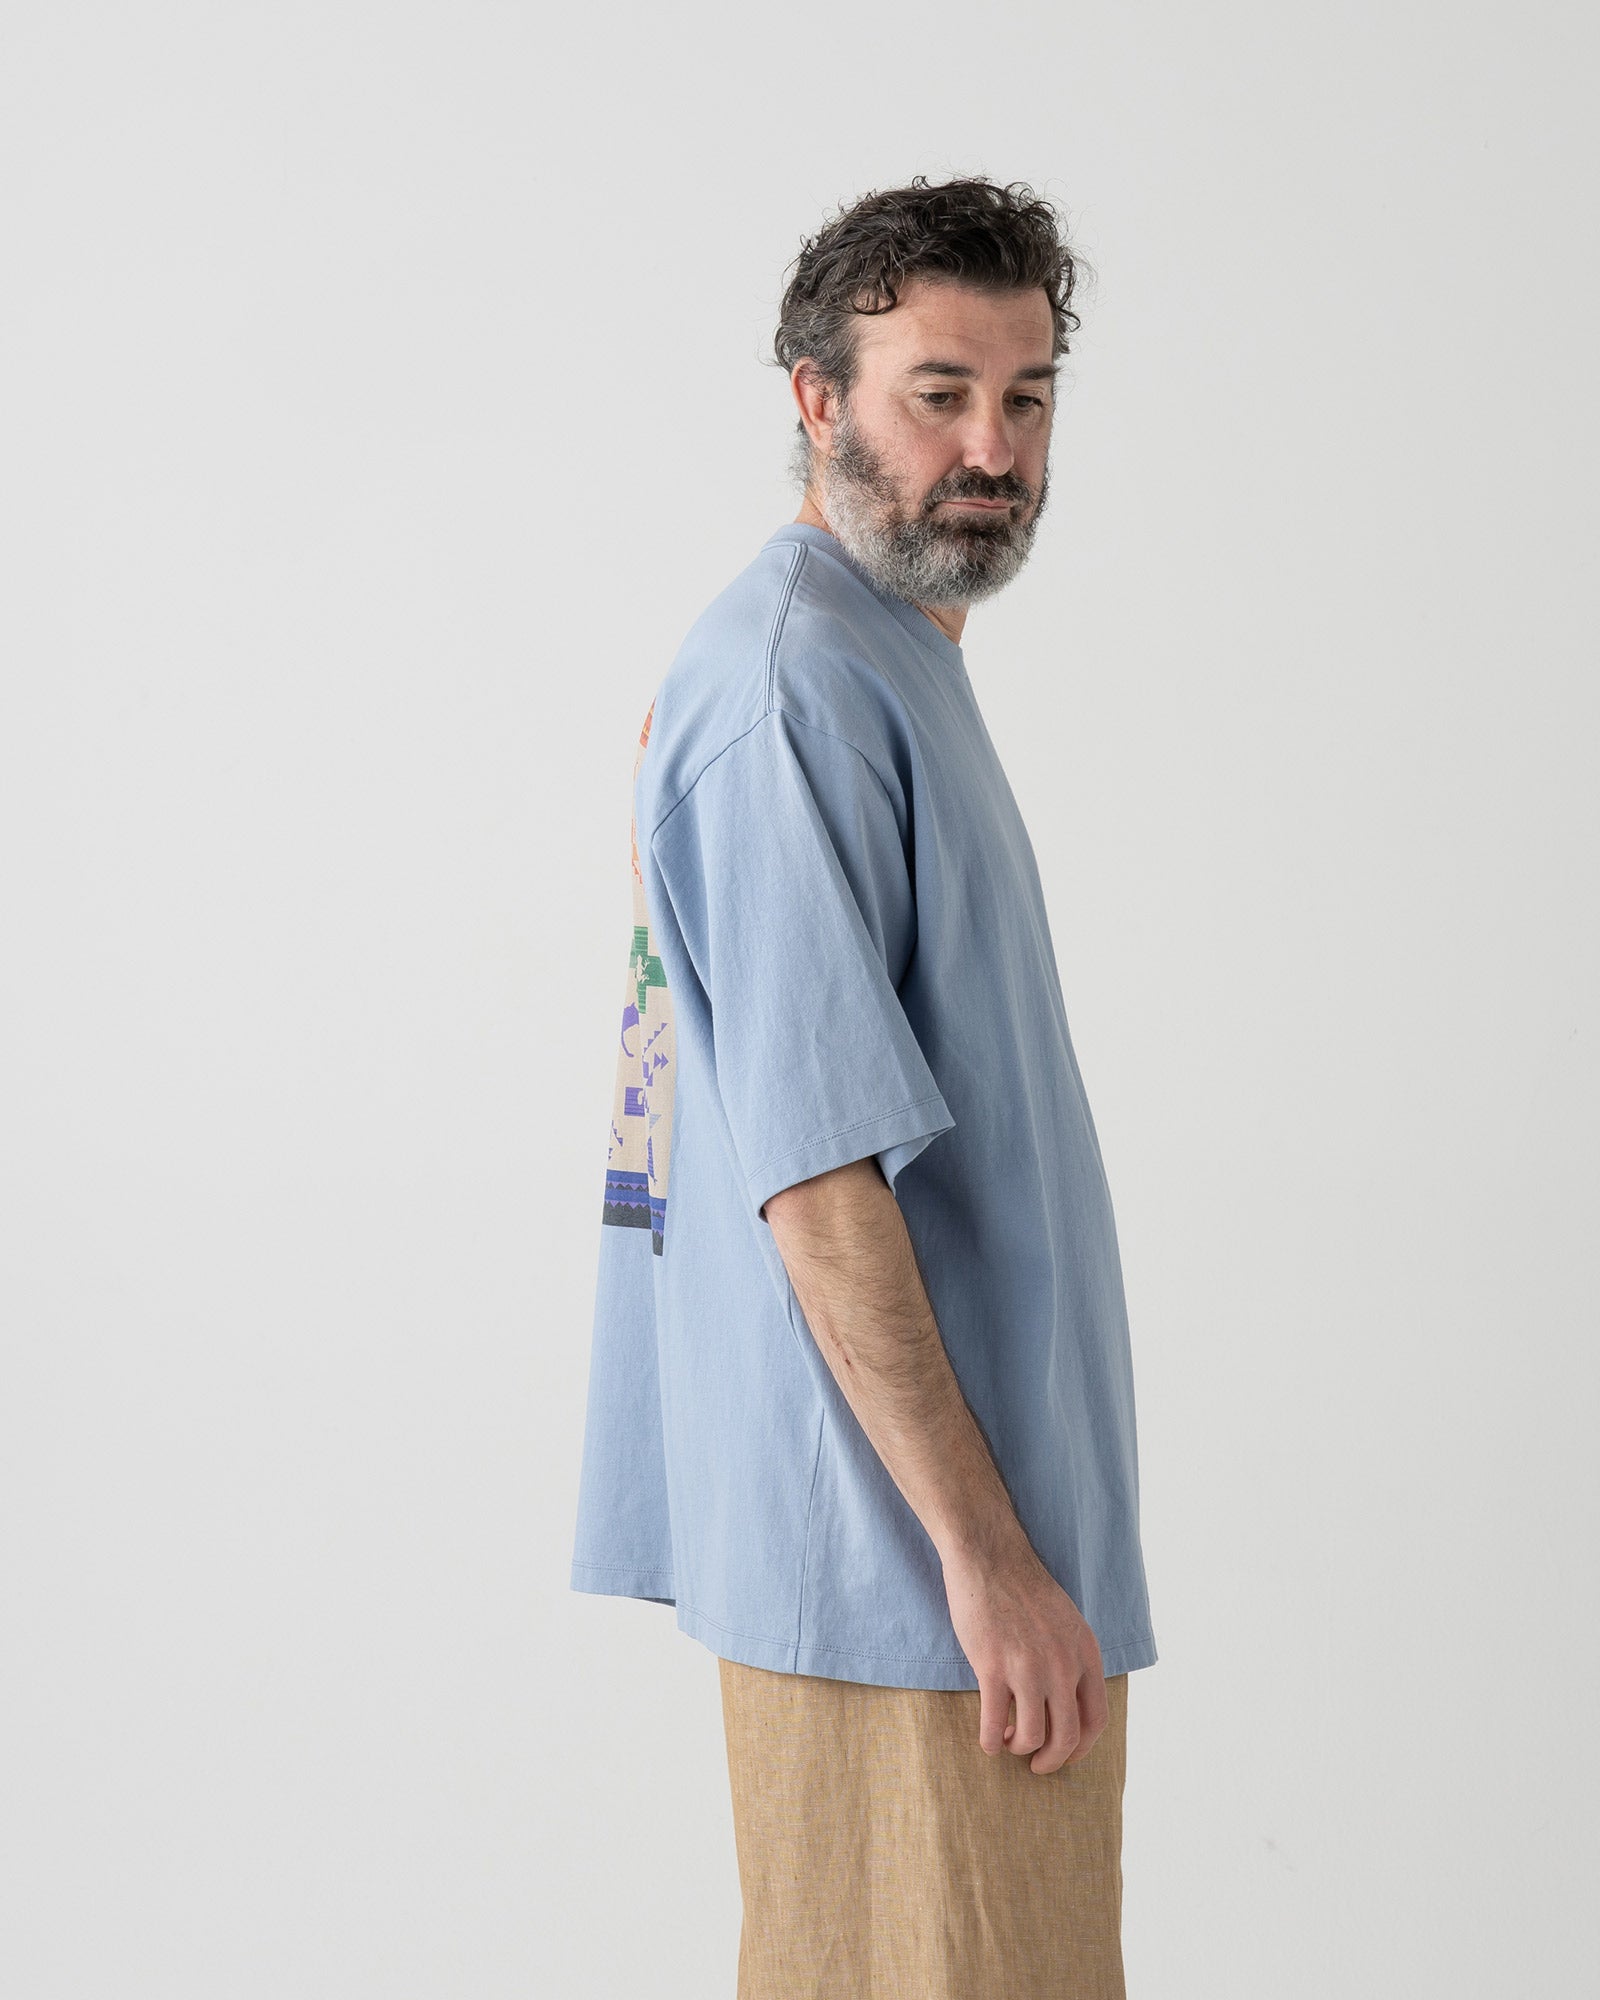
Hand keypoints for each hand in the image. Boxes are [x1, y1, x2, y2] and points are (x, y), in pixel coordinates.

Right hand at [942, 1540, 1108, 1774]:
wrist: (989, 1556)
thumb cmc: (1023, 1587)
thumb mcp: (1066, 1622)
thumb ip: (1072, 1659)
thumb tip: (1068, 1702)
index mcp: (1085, 1653)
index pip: (1097, 1719)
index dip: (1081, 1747)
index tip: (1064, 1753)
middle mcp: (1062, 1664)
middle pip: (1068, 1736)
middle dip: (1052, 1760)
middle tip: (1037, 1764)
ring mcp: (1028, 1667)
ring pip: (1032, 1736)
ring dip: (1020, 1748)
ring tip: (1008, 1742)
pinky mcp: (992, 1666)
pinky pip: (994, 1723)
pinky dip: (990, 1742)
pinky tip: (988, 1740)